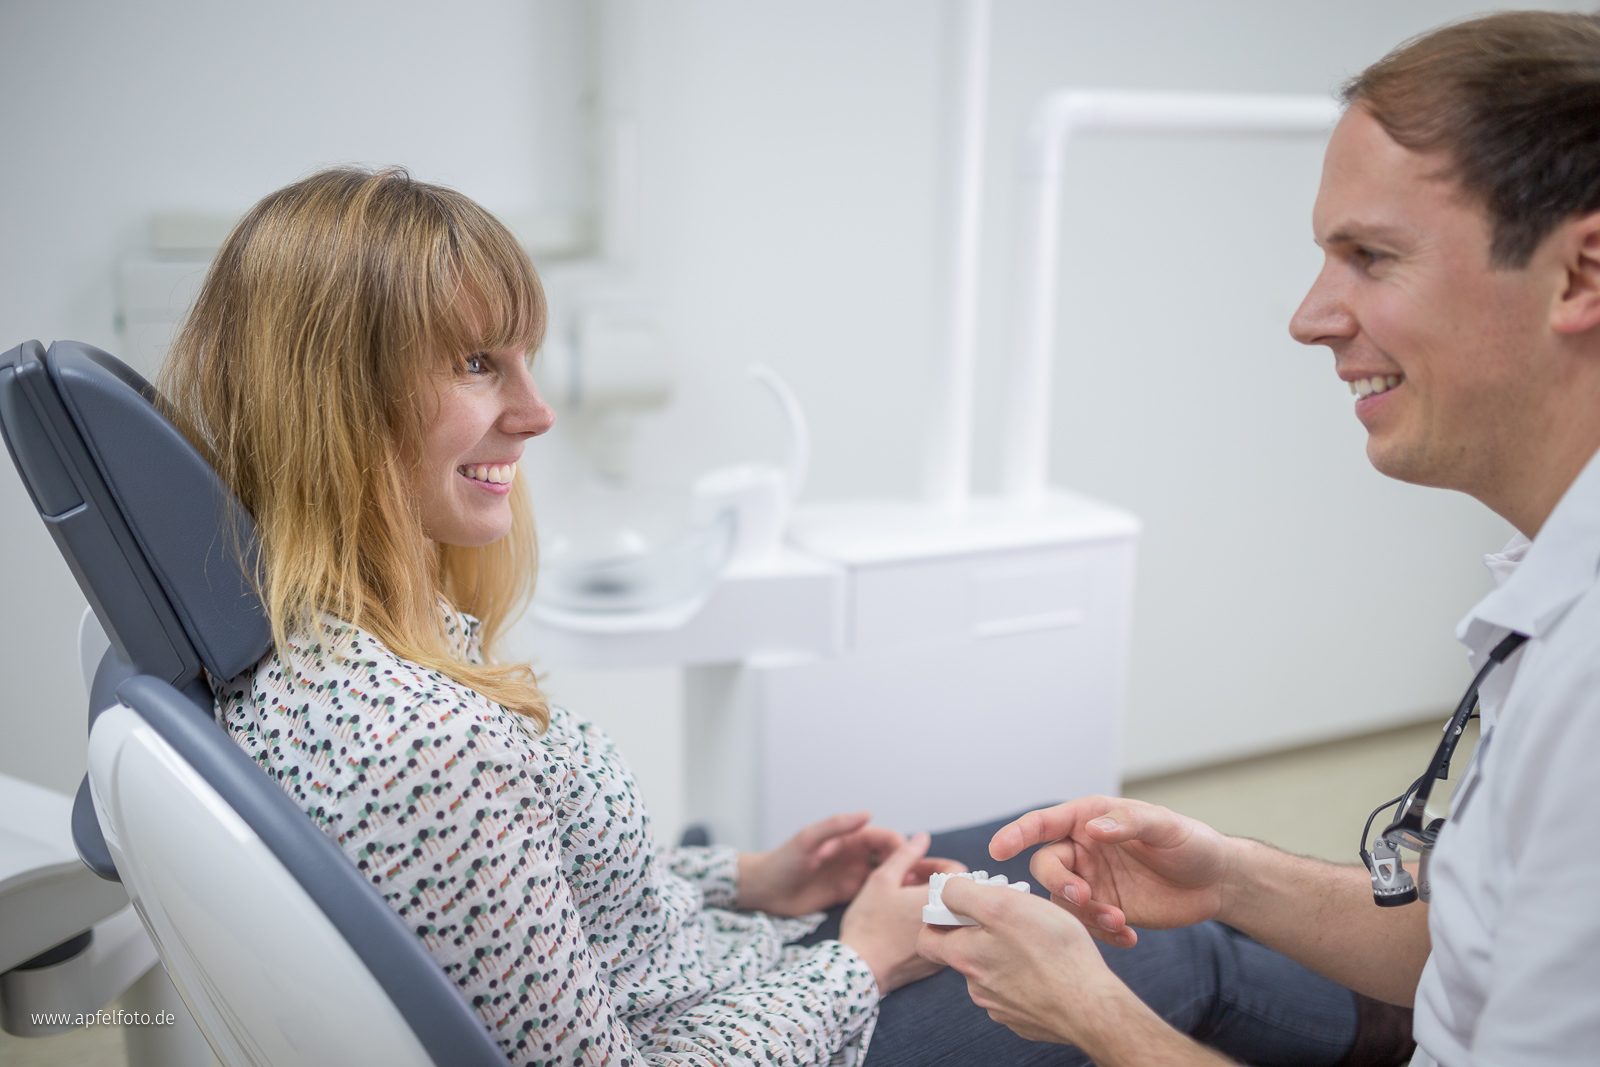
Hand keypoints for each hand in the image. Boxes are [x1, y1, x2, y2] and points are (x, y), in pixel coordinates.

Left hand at [738, 812, 954, 915]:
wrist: (764, 890)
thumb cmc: (783, 861)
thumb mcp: (807, 840)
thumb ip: (836, 826)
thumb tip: (869, 813)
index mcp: (846, 838)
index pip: (881, 837)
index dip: (899, 845)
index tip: (913, 857)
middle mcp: (853, 855)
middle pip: (889, 857)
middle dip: (909, 865)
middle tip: (928, 880)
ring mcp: (852, 875)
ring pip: (886, 876)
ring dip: (904, 883)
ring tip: (922, 896)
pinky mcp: (848, 894)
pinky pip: (875, 893)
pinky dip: (890, 897)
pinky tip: (904, 909)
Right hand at [838, 832, 963, 993]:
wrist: (859, 969)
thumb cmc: (869, 923)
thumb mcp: (882, 880)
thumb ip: (906, 854)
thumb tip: (922, 838)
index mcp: (940, 900)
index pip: (958, 872)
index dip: (935, 865)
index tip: (914, 869)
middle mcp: (950, 924)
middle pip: (954, 894)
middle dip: (933, 884)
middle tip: (907, 884)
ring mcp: (946, 946)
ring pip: (949, 916)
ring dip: (932, 904)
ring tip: (904, 903)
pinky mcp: (938, 963)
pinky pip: (942, 937)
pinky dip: (929, 925)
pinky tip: (905, 925)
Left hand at [917, 875, 1125, 1045]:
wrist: (1092, 1007)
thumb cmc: (1052, 952)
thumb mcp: (1003, 904)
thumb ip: (964, 895)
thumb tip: (946, 890)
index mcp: (963, 956)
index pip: (927, 937)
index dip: (940, 916)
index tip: (964, 904)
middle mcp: (976, 987)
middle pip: (964, 952)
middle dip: (983, 932)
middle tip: (1013, 917)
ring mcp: (1001, 1007)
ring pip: (993, 971)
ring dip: (1008, 954)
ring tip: (1039, 940)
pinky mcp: (1025, 1019)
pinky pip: (1018, 991)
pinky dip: (1027, 976)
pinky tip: (1050, 965)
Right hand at [990, 796, 1237, 947]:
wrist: (1217, 882)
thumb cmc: (1192, 843)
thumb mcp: (1166, 827)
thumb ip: (1129, 823)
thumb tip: (1092, 828)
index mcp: (1090, 820)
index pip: (1044, 824)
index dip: (1017, 834)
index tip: (998, 850)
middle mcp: (1084, 850)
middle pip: (1047, 866)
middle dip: (1059, 885)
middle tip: (1085, 898)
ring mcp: (1093, 882)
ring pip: (1063, 902)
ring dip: (1084, 916)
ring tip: (1120, 923)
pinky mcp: (1105, 910)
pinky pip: (1086, 927)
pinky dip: (1101, 935)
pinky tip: (1129, 936)